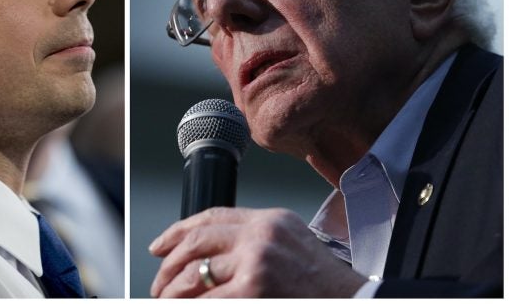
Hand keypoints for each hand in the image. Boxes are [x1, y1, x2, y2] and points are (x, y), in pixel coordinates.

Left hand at [149, 207, 366, 297]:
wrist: (352, 302)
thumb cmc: (321, 282)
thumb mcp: (290, 242)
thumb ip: (253, 237)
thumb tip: (206, 252)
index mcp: (268, 219)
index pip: (211, 216)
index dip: (177, 231)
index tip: (159, 246)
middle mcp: (260, 235)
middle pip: (196, 242)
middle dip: (169, 266)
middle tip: (158, 284)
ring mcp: (256, 262)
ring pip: (196, 274)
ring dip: (174, 291)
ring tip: (166, 300)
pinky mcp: (253, 289)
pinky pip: (209, 299)